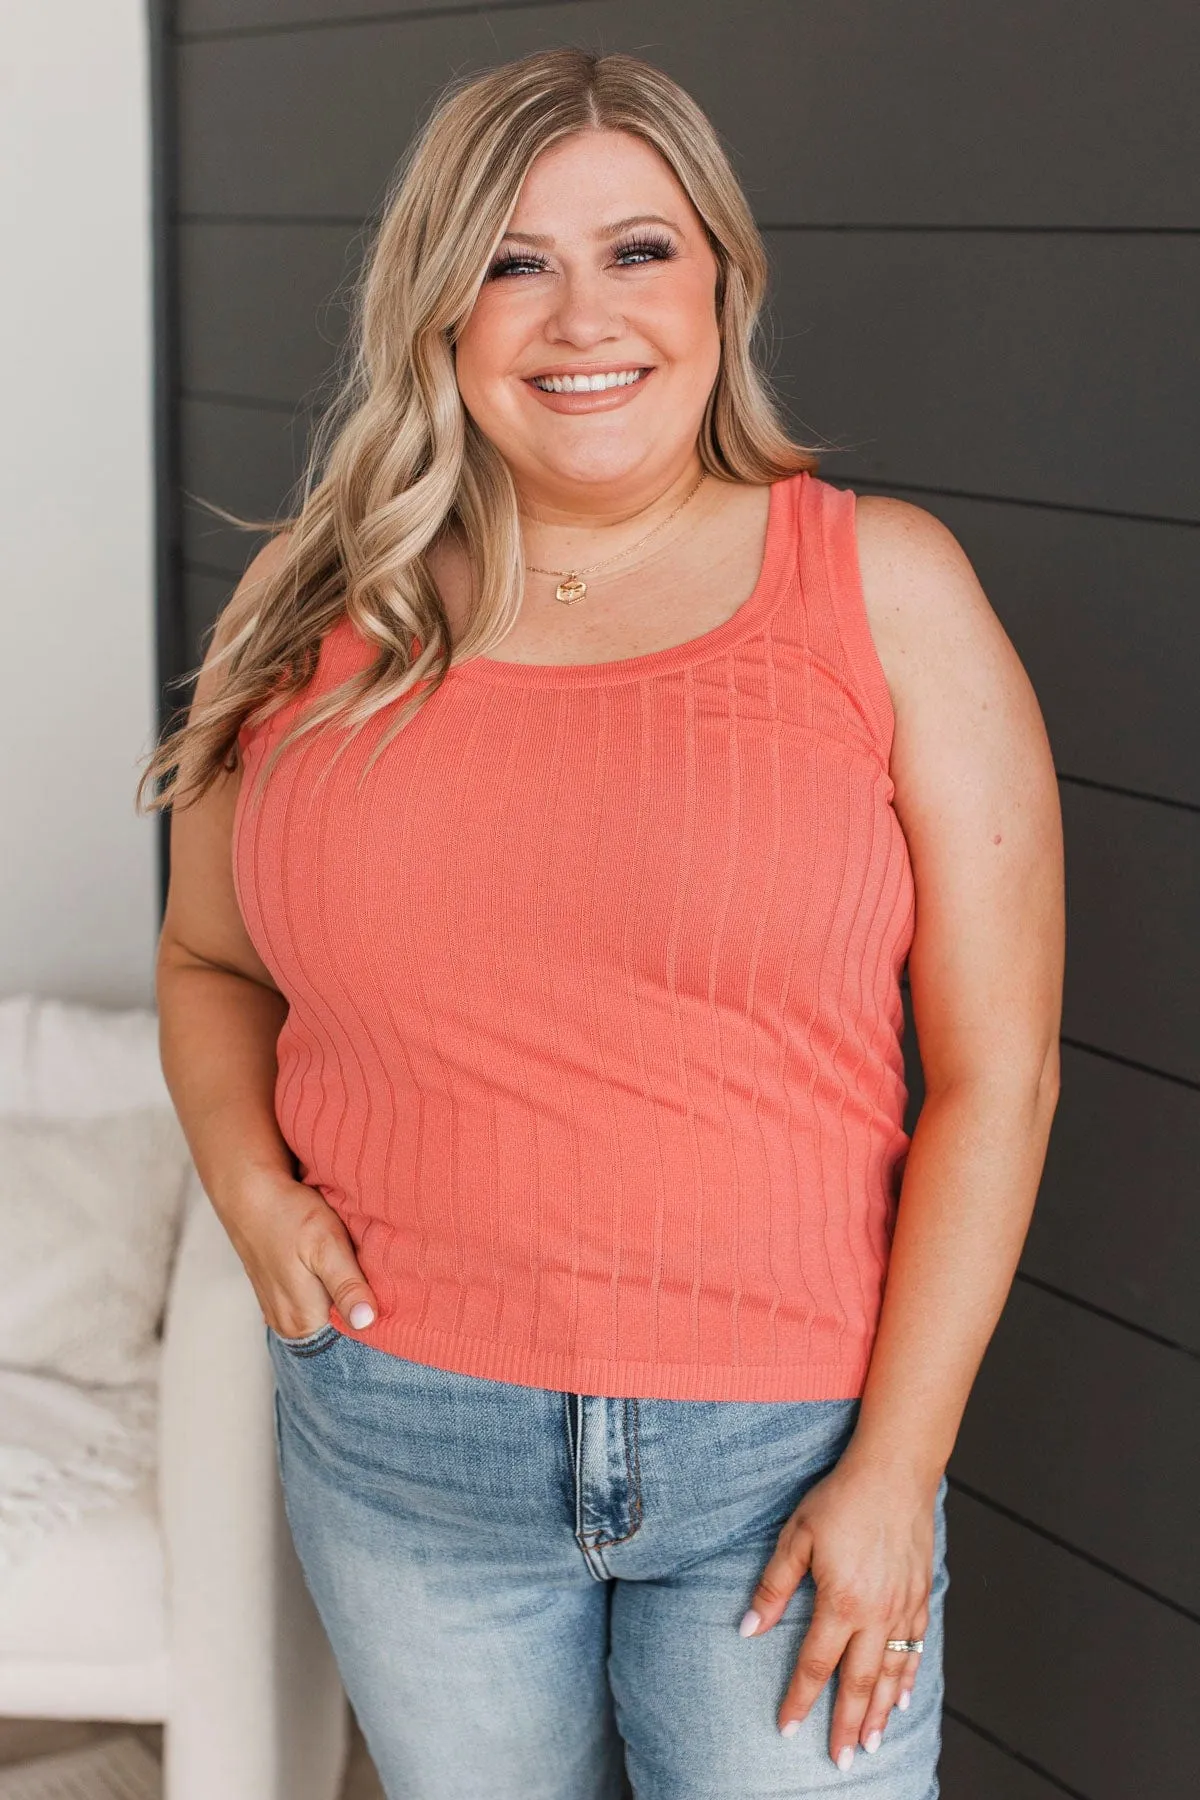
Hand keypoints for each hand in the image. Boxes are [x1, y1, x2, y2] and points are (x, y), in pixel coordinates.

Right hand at [222, 1170, 380, 1336]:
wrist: (249, 1194)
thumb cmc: (290, 1215)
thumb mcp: (327, 1246)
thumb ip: (347, 1286)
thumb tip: (366, 1322)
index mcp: (304, 1322)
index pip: (353, 1338)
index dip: (375, 1317)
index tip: (388, 1295)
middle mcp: (289, 1326)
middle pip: (339, 1329)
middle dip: (360, 1308)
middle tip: (374, 1277)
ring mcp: (280, 1313)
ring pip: (326, 1316)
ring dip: (343, 1297)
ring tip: (353, 1269)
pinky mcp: (277, 1298)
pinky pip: (312, 1305)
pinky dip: (326, 1290)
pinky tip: (332, 1268)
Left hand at [738, 1450, 937, 1769]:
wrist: (895, 1471)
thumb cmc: (843, 1498)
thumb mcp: (797, 1535)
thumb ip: (774, 1587)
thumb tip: (748, 1629)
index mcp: (842, 1600)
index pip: (817, 1664)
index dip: (800, 1699)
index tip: (786, 1727)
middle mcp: (877, 1613)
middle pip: (859, 1682)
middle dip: (847, 1724)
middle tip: (840, 1760)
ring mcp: (904, 1607)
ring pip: (892, 1674)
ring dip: (879, 1712)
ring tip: (870, 1743)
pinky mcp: (921, 1595)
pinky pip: (916, 1649)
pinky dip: (909, 1678)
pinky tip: (901, 1699)